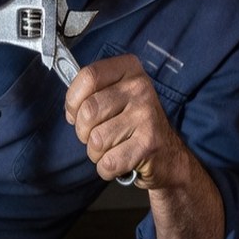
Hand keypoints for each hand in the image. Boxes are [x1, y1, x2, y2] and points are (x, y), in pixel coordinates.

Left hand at [65, 54, 180, 185]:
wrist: (168, 155)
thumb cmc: (133, 124)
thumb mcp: (116, 96)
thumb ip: (91, 93)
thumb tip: (70, 109)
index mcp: (130, 69)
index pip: (88, 76)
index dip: (73, 100)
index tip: (76, 112)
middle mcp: (140, 88)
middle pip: (88, 111)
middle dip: (83, 131)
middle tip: (96, 135)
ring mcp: (146, 116)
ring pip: (96, 140)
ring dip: (96, 152)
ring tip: (112, 148)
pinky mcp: (149, 144)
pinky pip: (108, 162)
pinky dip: (107, 169)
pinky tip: (120, 161)